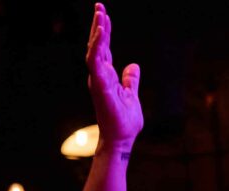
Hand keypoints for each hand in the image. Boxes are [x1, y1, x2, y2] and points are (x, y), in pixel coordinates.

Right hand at [86, 3, 141, 151]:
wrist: (122, 139)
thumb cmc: (125, 121)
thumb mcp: (132, 94)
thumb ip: (131, 80)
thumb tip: (133, 66)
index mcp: (107, 77)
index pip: (103, 50)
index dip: (103, 32)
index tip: (104, 14)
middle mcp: (100, 76)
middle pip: (97, 46)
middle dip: (98, 25)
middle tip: (99, 6)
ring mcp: (98, 80)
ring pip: (95, 50)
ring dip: (97, 32)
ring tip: (100, 13)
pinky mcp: (100, 86)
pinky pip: (96, 62)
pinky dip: (97, 47)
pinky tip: (101, 33)